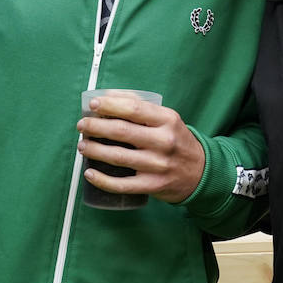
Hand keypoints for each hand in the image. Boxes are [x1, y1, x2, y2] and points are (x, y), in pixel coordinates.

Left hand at [77, 95, 205, 203]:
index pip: (134, 109)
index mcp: (168, 120)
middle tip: (82, 125)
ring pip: (118, 157)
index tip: (93, 104)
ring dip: (94, 150)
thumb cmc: (176, 141)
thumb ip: (141, 107)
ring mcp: (158, 165)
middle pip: (122, 131)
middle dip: (96, 127)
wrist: (200, 172)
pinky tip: (89, 173)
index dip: (110, 105)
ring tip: (82, 145)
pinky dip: (102, 180)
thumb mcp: (167, 119)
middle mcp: (164, 142)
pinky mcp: (152, 185)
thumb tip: (107, 97)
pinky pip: (121, 184)